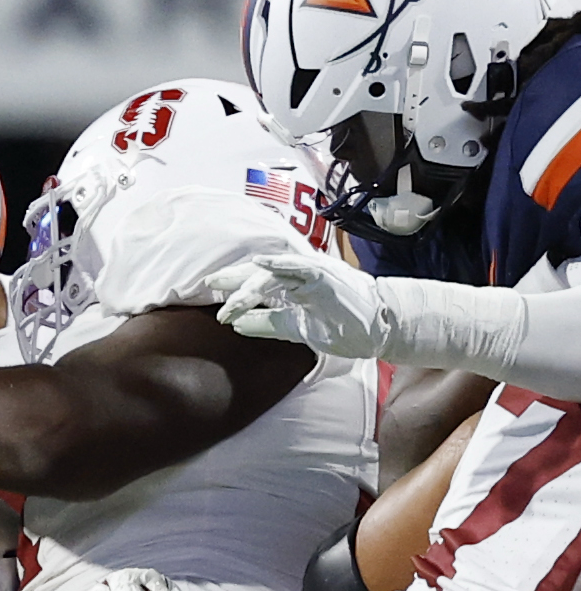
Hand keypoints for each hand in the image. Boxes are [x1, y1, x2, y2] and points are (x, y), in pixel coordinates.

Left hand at [203, 252, 385, 357]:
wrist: (380, 329)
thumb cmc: (343, 326)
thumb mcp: (296, 328)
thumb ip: (267, 323)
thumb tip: (236, 323)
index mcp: (294, 284)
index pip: (259, 279)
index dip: (236, 282)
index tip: (212, 288)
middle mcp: (301, 274)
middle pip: (260, 270)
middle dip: (234, 277)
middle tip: (210, 284)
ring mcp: (313, 273)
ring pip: (274, 271)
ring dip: (249, 282)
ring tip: (228, 294)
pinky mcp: (326, 276)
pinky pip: (299, 265)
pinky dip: (280, 262)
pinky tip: (261, 261)